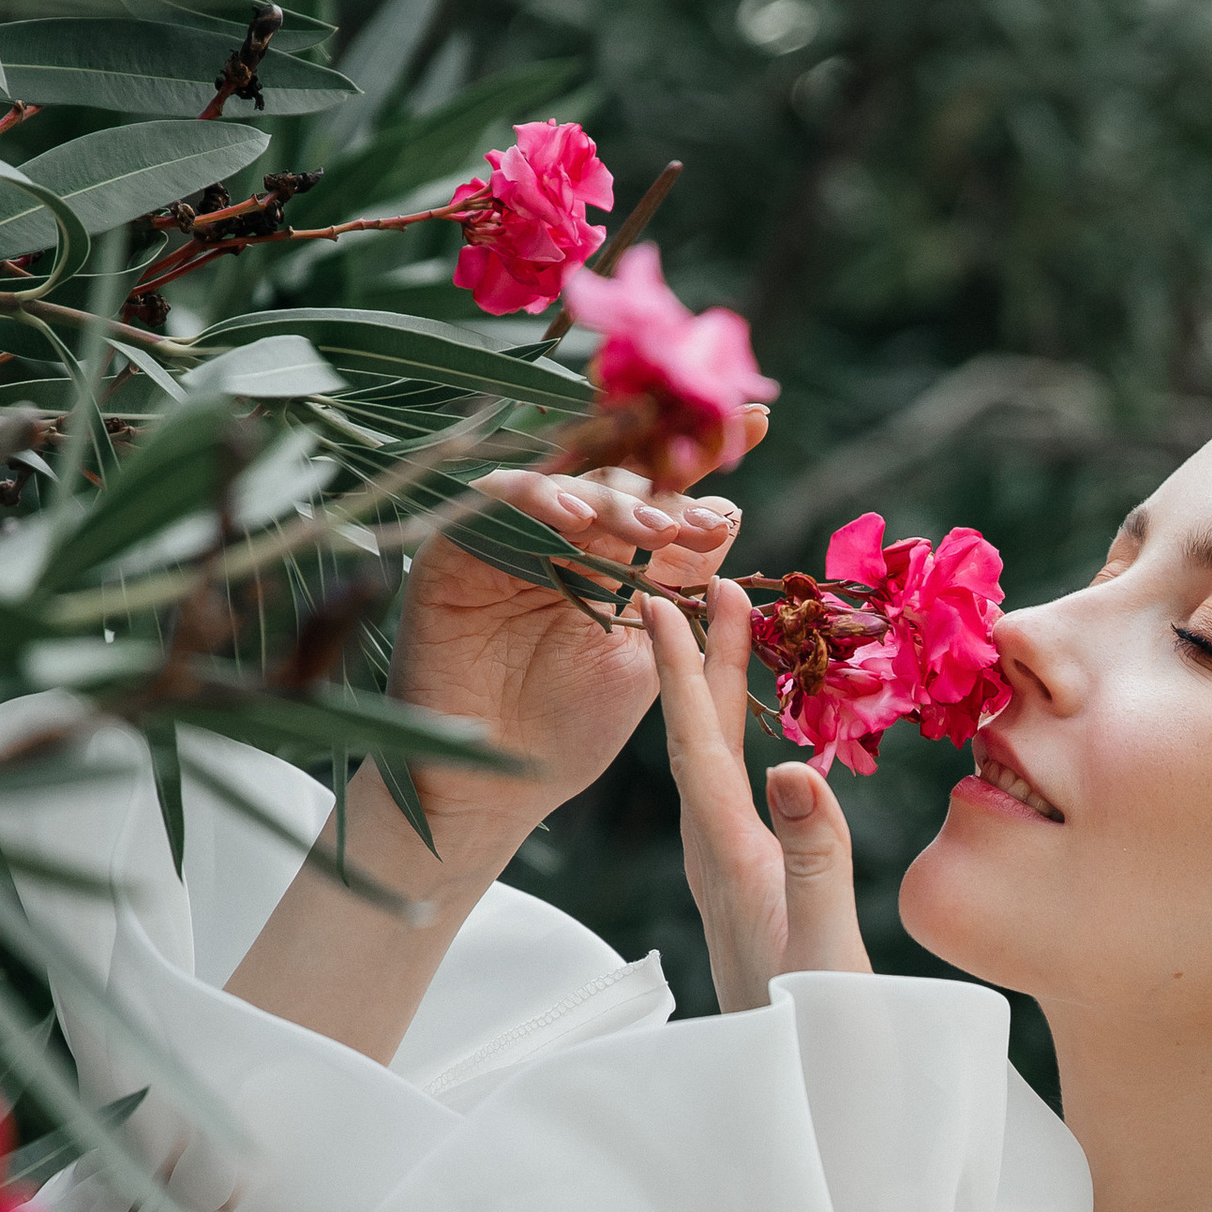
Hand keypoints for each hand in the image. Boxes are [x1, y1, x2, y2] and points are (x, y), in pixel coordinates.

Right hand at [387, 421, 764, 866]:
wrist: (495, 788)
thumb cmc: (570, 731)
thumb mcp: (649, 655)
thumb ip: (683, 590)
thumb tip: (730, 517)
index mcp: (609, 552)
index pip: (660, 486)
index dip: (703, 452)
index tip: (756, 422)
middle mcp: (559, 532)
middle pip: (616, 471)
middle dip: (668, 483)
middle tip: (708, 520)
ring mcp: (507, 535)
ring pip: (564, 478)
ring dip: (617, 499)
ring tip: (660, 531)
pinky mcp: (455, 548)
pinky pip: (493, 499)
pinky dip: (538, 499)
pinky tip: (579, 523)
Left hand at [648, 579, 868, 1010]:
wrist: (808, 1098)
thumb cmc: (820, 1032)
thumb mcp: (823, 944)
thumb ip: (812, 858)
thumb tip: (789, 768)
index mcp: (730, 861)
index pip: (697, 748)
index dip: (680, 673)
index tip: (662, 603)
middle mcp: (717, 860)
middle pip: (702, 741)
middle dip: (704, 660)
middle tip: (713, 586)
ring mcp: (730, 877)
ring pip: (716, 765)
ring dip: (722, 698)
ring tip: (735, 638)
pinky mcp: (749, 893)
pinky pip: (738, 796)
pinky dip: (746, 746)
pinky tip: (763, 738)